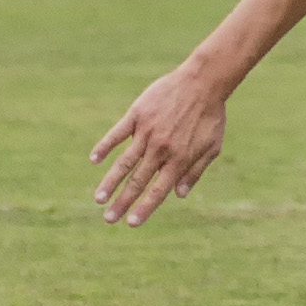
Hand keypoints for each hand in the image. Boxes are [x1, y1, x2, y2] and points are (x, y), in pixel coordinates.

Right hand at [90, 60, 226, 225]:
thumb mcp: (211, 148)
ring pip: (124, 162)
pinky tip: (94, 160)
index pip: (158, 191)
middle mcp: (161, 149)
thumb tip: (178, 195)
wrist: (203, 82)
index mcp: (179, 159)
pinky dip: (105, 146)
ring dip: (110, 182)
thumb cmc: (210, 117)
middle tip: (108, 219)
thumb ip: (195, 172)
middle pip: (137, 181)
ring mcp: (147, 131)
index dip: (145, 208)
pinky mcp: (137, 114)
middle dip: (122, 202)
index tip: (131, 223)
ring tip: (98, 198)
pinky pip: (117, 133)